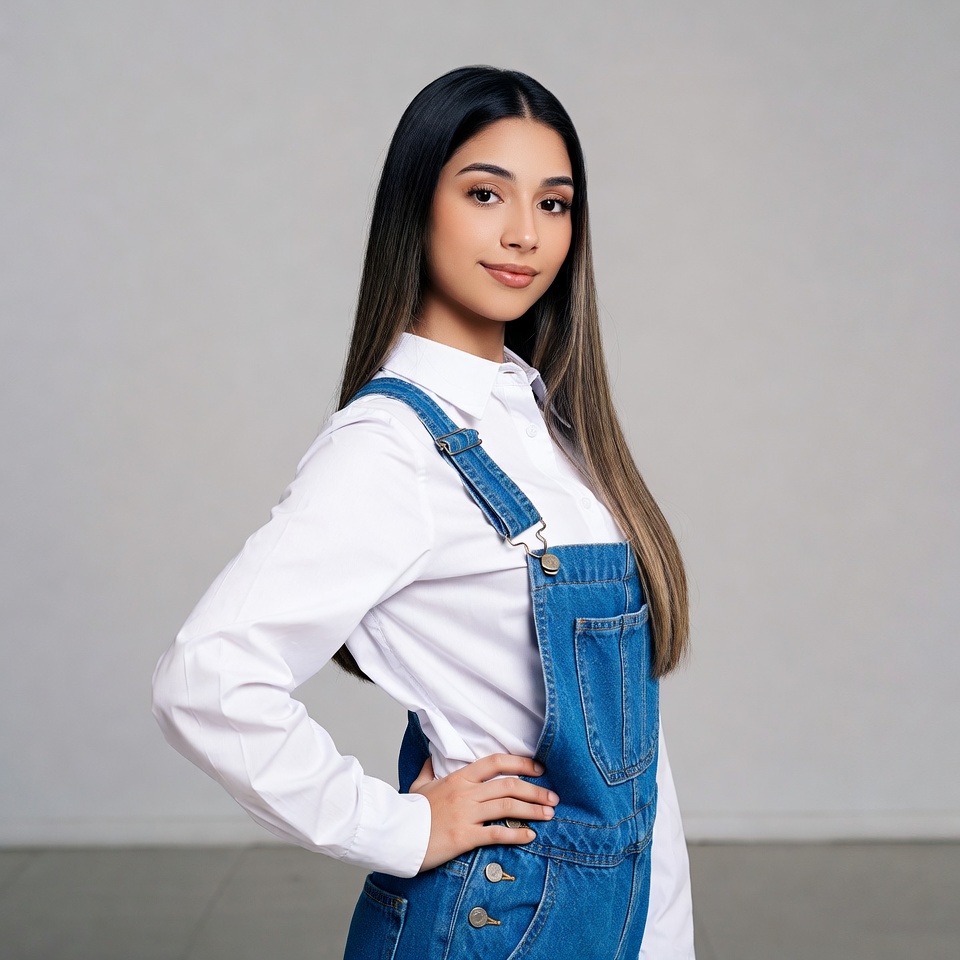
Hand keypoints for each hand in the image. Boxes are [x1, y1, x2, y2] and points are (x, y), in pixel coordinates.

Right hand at [411, 753, 558, 872]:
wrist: (396, 834)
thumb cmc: (408, 811)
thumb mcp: (418, 785)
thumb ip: (429, 770)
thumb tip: (431, 757)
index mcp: (459, 777)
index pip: (496, 762)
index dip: (520, 763)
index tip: (538, 769)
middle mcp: (466, 793)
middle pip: (509, 785)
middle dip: (535, 790)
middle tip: (552, 798)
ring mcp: (466, 814)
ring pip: (508, 807)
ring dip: (533, 810)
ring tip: (549, 814)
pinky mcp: (465, 836)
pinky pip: (497, 833)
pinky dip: (517, 834)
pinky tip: (530, 835)